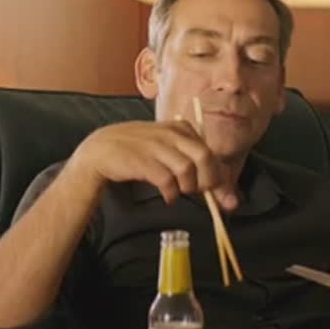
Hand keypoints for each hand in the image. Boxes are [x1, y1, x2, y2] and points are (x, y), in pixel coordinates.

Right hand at [68, 120, 237, 208]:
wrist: (101, 150)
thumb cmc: (139, 152)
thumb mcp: (167, 149)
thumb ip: (193, 164)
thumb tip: (224, 192)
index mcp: (181, 128)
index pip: (210, 153)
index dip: (222, 179)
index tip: (228, 200)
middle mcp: (171, 133)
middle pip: (205, 158)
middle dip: (208, 182)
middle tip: (197, 192)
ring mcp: (157, 145)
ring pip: (187, 170)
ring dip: (186, 188)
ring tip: (177, 191)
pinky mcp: (143, 161)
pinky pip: (167, 181)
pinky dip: (171, 194)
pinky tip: (167, 196)